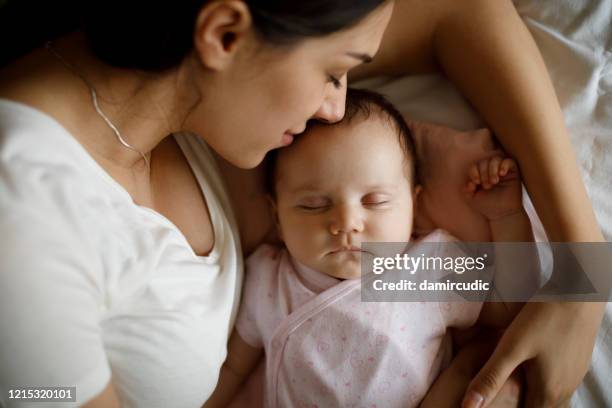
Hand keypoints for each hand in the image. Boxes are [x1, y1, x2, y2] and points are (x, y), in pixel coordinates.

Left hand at [462, 302, 603, 407]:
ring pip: (546, 396)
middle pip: (536, 407)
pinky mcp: (575, 362)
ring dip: (528, 392)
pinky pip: (555, 382)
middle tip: (497, 391)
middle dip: (515, 404)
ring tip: (508, 380)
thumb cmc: (544, 318)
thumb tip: (468, 406)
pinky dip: (539, 380)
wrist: (578, 293)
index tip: (493, 403)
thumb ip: (491, 377)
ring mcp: (573, 377)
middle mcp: (564, 390)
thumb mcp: (511, 347)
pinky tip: (526, 365)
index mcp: (548, 393)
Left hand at [464, 157, 521, 220]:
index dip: (474, 172)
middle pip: (484, 161)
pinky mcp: (513, 173)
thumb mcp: (471, 197)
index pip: (475, 165)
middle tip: (487, 186)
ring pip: (496, 159)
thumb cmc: (487, 206)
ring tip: (494, 182)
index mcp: (480, 175)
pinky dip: (504, 165)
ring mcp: (502, 171)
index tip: (475, 183)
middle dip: (483, 173)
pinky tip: (501, 174)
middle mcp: (491, 171)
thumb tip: (470, 181)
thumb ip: (466, 188)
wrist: (502, 214)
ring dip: (492, 170)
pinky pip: (509, 161)